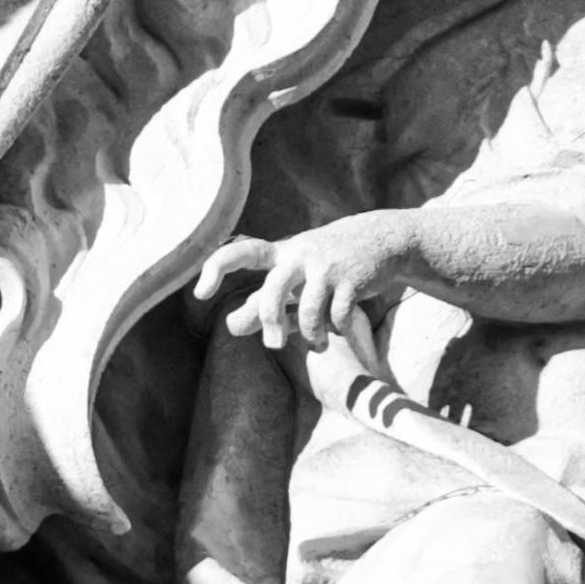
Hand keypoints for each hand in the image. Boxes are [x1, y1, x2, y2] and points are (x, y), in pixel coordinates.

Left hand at [214, 216, 413, 355]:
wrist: (384, 239)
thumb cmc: (328, 261)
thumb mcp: (295, 274)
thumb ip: (264, 299)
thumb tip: (231, 326)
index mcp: (281, 252)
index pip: (240, 252)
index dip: (216, 269)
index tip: (200, 294)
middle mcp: (299, 256)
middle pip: (273, 291)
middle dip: (270, 322)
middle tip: (275, 344)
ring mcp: (326, 268)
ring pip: (308, 311)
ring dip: (312, 335)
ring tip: (318, 344)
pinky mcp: (353, 281)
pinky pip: (337, 317)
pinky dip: (336, 330)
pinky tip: (338, 331)